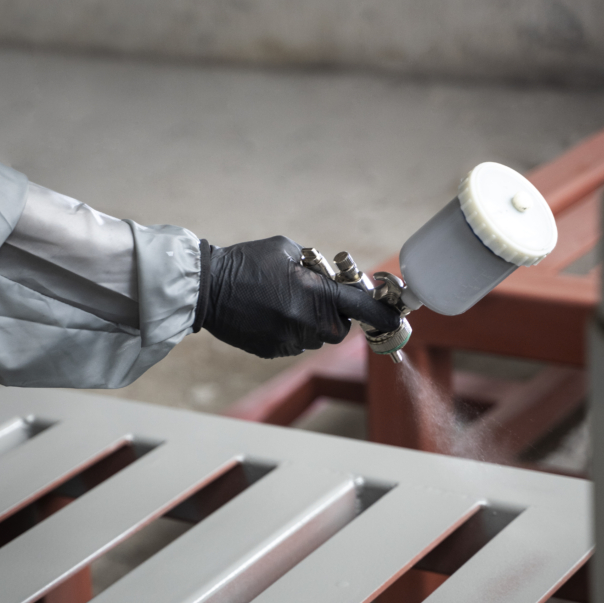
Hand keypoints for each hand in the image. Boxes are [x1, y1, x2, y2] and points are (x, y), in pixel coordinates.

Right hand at [194, 236, 399, 357]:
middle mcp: (306, 323)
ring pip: (317, 338)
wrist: (207, 289)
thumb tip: (337, 278)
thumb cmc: (247, 263)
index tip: (397, 317)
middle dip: (335, 314)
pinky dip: (290, 330)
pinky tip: (269, 313)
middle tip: (315, 296)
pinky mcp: (275, 352)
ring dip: (311, 322)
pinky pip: (296, 343)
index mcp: (314, 294)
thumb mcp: (287, 250)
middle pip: (340, 328)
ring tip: (284, 302)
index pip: (362, 308)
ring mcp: (290, 341)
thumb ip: (318, 267)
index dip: (383, 313)